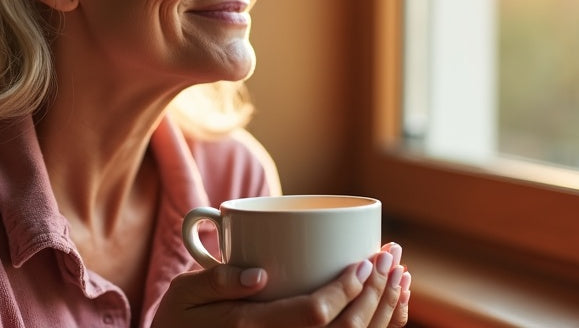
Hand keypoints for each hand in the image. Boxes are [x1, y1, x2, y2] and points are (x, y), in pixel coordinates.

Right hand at [153, 243, 410, 326]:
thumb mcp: (183, 294)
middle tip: (393, 259)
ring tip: (399, 280)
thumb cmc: (178, 318)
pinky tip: (389, 310)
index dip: (347, 290)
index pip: (313, 315)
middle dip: (377, 295)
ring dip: (384, 314)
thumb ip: (218, 282)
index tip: (367, 261)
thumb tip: (260, 273)